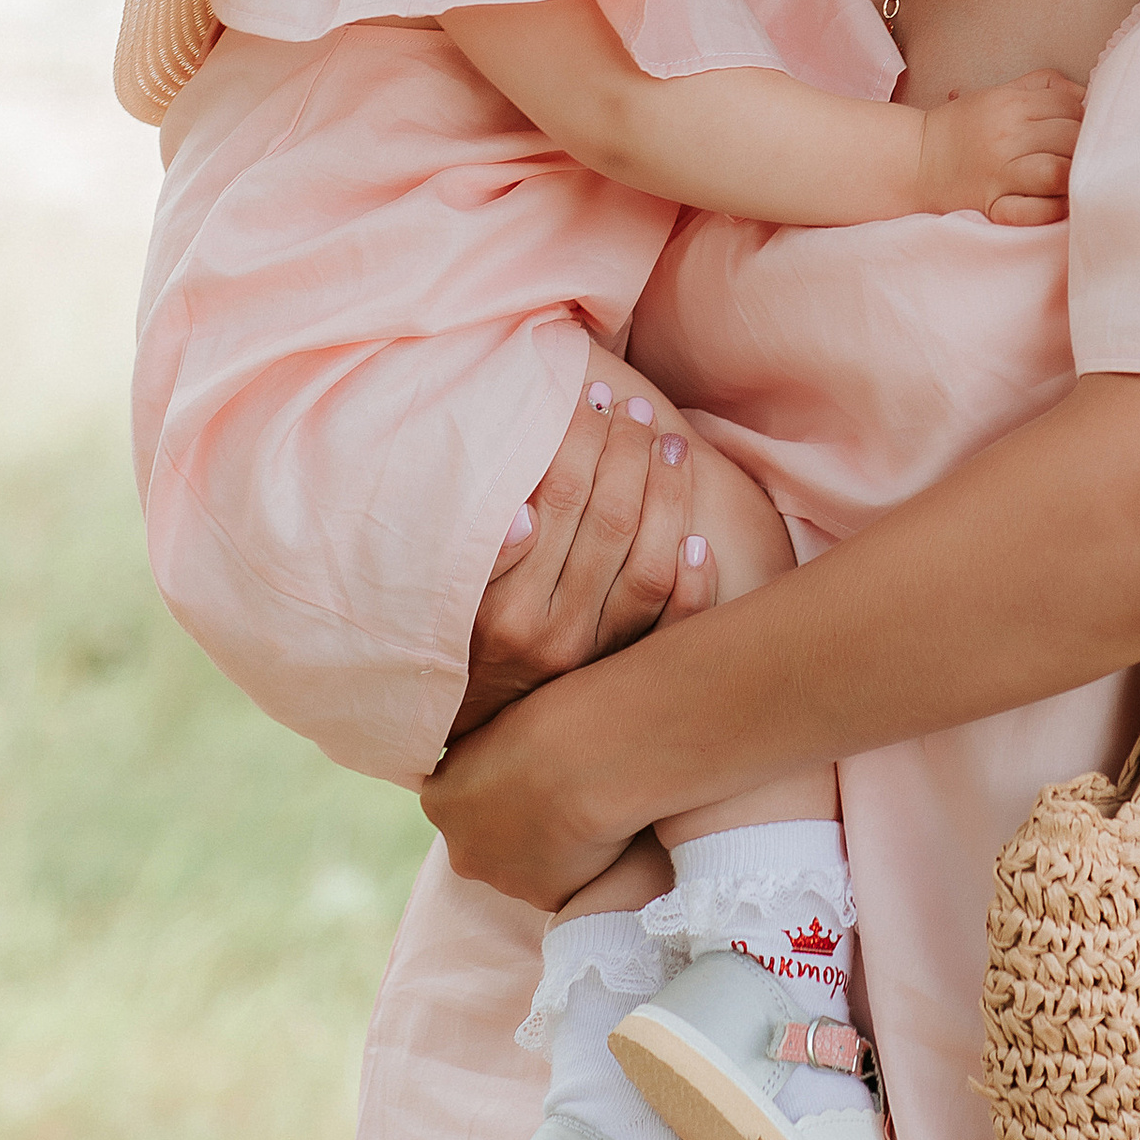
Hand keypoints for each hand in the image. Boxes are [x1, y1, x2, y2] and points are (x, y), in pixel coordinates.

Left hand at [423, 662, 639, 909]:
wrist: (587, 758)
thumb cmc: (546, 720)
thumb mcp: (496, 722)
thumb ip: (485, 753)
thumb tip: (499, 757)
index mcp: (439, 800)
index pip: (459, 800)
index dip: (495, 783)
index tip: (525, 767)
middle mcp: (462, 849)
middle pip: (484, 841)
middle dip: (512, 824)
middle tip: (553, 791)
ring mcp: (504, 880)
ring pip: (523, 865)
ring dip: (545, 845)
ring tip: (582, 805)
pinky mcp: (547, 897)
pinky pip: (562, 881)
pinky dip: (578, 861)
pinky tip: (598, 829)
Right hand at [446, 354, 727, 741]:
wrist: (465, 741)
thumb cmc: (446, 643)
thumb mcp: (439, 598)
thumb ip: (479, 555)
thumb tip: (524, 512)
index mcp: (501, 605)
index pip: (556, 497)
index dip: (581, 438)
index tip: (591, 398)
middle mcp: (552, 634)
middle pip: (610, 521)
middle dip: (628, 452)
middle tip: (637, 409)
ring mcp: (593, 661)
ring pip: (648, 566)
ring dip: (667, 496)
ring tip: (672, 445)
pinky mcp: (620, 678)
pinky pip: (669, 629)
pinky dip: (693, 584)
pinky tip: (699, 540)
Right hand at [911, 67, 1084, 225]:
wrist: (914, 162)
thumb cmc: (962, 128)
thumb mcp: (997, 93)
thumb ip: (1041, 86)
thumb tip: (1086, 95)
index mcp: (1008, 104)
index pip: (1069, 107)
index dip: (1085, 117)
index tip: (1083, 130)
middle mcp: (1006, 136)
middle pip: (1070, 138)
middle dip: (1085, 147)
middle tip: (1085, 157)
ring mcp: (999, 173)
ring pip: (1060, 173)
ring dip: (1075, 177)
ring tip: (1076, 179)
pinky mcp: (993, 206)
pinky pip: (1037, 211)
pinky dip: (1055, 209)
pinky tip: (1059, 203)